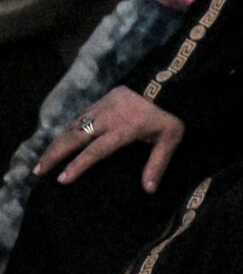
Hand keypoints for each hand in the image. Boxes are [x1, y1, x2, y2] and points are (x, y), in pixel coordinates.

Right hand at [38, 88, 185, 191]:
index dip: (79, 164)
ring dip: (57, 143)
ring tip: (43, 162)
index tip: (61, 179)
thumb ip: (158, 163)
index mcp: (126, 127)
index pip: (97, 149)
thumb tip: (149, 190)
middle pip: (76, 136)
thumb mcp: (171, 138)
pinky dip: (66, 131)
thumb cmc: (171, 115)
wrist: (171, 83)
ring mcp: (104, 105)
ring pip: (74, 125)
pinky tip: (58, 142)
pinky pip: (80, 116)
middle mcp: (110, 116)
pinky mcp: (103, 98)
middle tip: (39, 172)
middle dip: (55, 154)